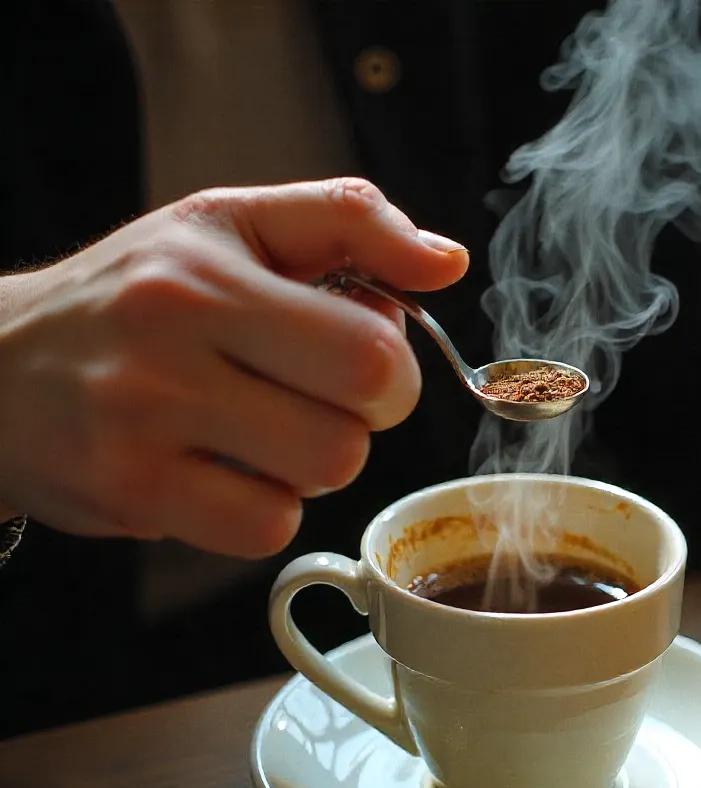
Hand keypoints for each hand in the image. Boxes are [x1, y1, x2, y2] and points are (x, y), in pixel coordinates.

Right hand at [0, 178, 468, 556]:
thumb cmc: (136, 293)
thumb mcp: (232, 227)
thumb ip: (349, 224)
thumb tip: (449, 262)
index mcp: (212, 277)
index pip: (372, 354)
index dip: (391, 373)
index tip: (353, 361)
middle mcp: (172, 350)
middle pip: (353, 435)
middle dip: (357, 423)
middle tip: (310, 399)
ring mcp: (144, 429)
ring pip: (314, 484)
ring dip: (308, 466)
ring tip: (256, 431)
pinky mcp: (131, 494)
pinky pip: (264, 528)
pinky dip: (264, 508)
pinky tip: (222, 472)